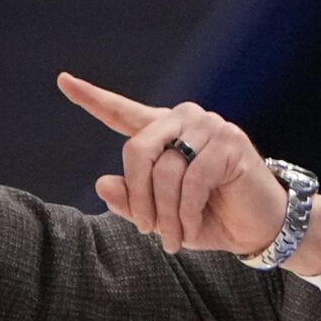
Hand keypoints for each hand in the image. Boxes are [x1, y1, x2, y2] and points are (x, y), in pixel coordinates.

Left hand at [57, 74, 287, 255]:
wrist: (256, 228)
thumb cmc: (208, 217)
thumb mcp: (161, 216)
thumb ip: (130, 201)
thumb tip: (102, 184)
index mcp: (164, 131)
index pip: (123, 113)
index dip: (92, 98)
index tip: (64, 81)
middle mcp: (184, 119)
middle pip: (136, 150)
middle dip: (138, 197)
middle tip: (146, 230)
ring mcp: (210, 126)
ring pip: (165, 170)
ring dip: (165, 214)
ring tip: (173, 239)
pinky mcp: (230, 143)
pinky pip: (192, 181)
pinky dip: (187, 212)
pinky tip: (192, 228)